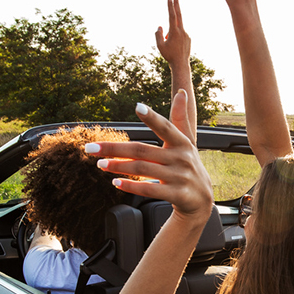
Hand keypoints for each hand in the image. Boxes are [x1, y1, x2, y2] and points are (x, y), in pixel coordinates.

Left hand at [89, 90, 212, 220]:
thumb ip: (180, 119)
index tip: (137, 107)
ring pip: (142, 169)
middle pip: (142, 150)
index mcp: (182, 143)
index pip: (165, 127)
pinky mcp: (177, 195)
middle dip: (114, 149)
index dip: (152, 117)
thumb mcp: (188, 143)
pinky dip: (131, 186)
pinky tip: (116, 183)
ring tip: (100, 164)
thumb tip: (181, 92)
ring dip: (118, 167)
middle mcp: (182, 158)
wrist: (202, 200)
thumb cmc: (189, 166)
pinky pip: (149, 190)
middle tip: (91, 148)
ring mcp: (180, 177)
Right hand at [155, 0, 190, 65]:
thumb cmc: (169, 55)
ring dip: (171, 34)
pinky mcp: (188, 38)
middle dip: (176, 4)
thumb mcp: (160, 46)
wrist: (181, 64)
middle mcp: (182, 31)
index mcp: (174, 31)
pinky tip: (175, 48)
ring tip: (171, 47)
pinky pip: (180, 35)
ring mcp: (186, 34)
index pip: (172, 15)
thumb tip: (160, 26)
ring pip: (176, 29)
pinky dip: (175, 38)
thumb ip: (158, 34)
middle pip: (179, 15)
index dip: (170, 6)